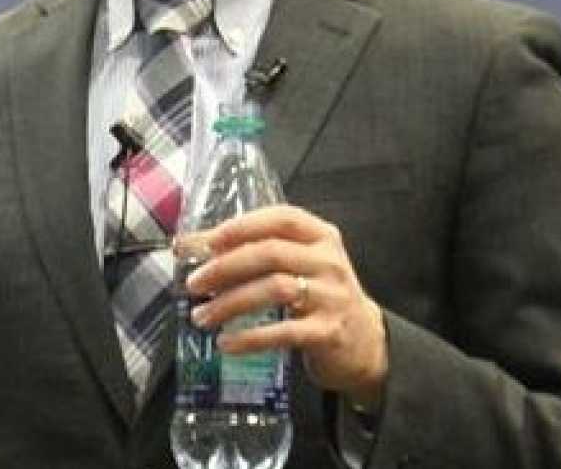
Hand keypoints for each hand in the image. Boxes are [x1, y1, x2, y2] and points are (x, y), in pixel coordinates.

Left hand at [184, 205, 388, 410]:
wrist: (365, 342)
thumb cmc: (321, 296)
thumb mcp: (302, 264)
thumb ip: (259, 250)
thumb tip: (195, 244)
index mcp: (321, 237)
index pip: (281, 218)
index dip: (241, 226)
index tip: (206, 241)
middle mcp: (328, 262)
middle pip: (270, 253)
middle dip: (225, 266)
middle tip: (195, 283)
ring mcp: (331, 296)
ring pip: (274, 289)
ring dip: (230, 303)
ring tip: (203, 316)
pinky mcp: (328, 332)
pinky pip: (283, 332)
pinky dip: (249, 338)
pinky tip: (227, 342)